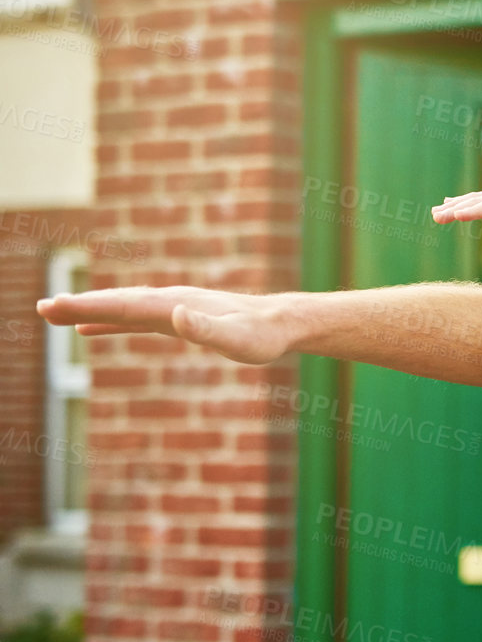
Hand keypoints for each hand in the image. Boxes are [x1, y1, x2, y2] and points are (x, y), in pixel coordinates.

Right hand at [37, 286, 292, 364]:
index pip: (122, 306)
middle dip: (78, 306)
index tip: (53, 307)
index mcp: (174, 306)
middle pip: (115, 302)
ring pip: (121, 307)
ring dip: (88, 310)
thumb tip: (176, 316)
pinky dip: (110, 321)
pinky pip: (135, 318)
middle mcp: (169, 302)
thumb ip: (207, 329)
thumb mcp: (237, 340)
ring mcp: (172, 308)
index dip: (86, 307)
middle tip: (40, 309)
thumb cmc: (261, 337)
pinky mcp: (177, 318)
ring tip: (54, 314)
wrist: (282, 324)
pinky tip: (92, 328)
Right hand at [431, 176, 481, 223]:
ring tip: (434, 213)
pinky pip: (481, 202)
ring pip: (475, 201)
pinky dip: (465, 203)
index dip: (475, 211)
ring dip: (455, 207)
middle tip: (434, 217)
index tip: (456, 215)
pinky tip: (452, 205)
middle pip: (477, 204)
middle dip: (456, 210)